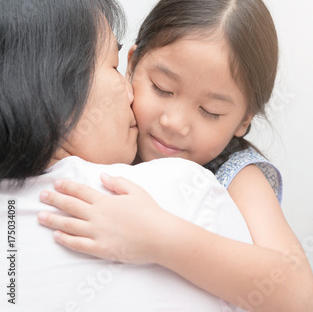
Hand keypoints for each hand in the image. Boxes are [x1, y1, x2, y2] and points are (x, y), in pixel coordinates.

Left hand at [38, 174, 166, 263]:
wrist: (160, 236)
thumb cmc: (151, 213)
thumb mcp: (137, 191)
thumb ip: (118, 182)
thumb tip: (102, 176)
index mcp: (106, 200)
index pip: (81, 191)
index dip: (67, 186)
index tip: (57, 183)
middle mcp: (98, 215)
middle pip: (70, 206)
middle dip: (54, 200)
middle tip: (42, 196)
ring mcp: (97, 232)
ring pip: (69, 225)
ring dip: (53, 219)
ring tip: (40, 216)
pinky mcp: (100, 248)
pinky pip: (78, 244)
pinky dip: (66, 240)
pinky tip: (57, 236)